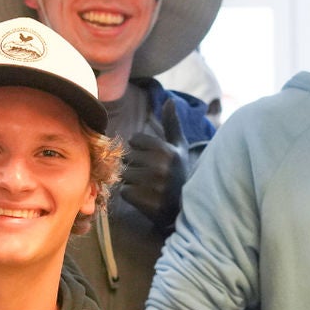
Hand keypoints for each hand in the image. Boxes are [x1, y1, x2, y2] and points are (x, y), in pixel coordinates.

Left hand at [120, 100, 190, 233]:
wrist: (185, 209)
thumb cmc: (180, 173)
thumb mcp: (179, 147)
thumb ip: (171, 124)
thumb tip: (169, 100)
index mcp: (167, 150)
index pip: (135, 140)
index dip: (141, 150)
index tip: (153, 159)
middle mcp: (160, 166)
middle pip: (129, 159)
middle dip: (136, 166)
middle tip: (151, 176)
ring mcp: (153, 185)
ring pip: (125, 175)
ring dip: (133, 181)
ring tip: (148, 187)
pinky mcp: (146, 202)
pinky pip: (125, 192)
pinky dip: (132, 195)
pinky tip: (146, 197)